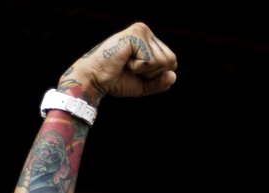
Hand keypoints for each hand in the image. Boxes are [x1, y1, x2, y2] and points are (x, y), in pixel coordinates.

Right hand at [59, 22, 176, 100]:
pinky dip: (138, 67)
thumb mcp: (144, 85)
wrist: (95, 79)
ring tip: (127, 63)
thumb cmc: (117, 81)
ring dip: (145, 70)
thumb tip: (173, 75)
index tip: (137, 72)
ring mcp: (142, 31)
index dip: (157, 75)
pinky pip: (151, 60)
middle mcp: (147, 32)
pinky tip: (124, 60)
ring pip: (162, 61)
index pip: (172, 63)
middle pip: (171, 61)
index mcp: (150, 41)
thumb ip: (160, 82)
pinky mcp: (136, 34)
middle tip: (131, 68)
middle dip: (153, 73)